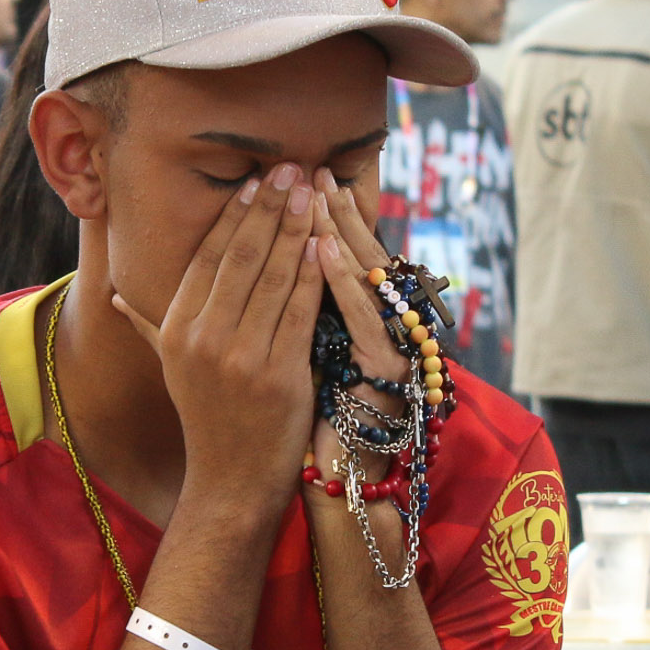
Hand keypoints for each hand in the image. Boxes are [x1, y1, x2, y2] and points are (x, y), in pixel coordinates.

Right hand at [109, 161, 324, 514]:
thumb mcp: (171, 369)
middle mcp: (202, 339)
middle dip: (267, 207)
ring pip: (272, 276)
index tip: (254, 180)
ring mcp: (240, 357)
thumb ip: (148, 326)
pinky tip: (326, 242)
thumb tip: (116, 297)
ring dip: (294, 228)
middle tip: (290, 168)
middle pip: (239, 257)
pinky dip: (314, 273)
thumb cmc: (207, 419)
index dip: (232, 215)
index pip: (206, 257)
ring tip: (310, 191)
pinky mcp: (279, 374)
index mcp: (175, 331)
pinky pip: (299, 310)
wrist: (231, 481)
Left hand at [309, 176, 413, 487]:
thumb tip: (259, 266)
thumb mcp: (297, 357)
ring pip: (365, 279)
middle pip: (360, 257)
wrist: (334, 481)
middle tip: (311, 168)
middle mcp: (386, 330)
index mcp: (365, 323)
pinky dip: (343, 283)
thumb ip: (288, 312)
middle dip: (330, 212)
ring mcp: (391, 349)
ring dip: (339, 232)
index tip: (300, 176)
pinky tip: (324, 252)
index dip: (323, 216)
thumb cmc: (305, 423)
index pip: (345, 257)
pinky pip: (363, 319)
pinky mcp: (386, 373)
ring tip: (315, 192)